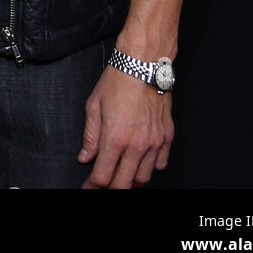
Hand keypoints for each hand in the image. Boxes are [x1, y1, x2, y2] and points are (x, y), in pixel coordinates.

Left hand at [78, 66, 173, 187]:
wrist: (144, 65)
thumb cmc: (118, 80)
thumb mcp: (94, 106)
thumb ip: (90, 136)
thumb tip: (85, 156)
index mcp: (115, 137)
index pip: (103, 177)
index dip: (92, 186)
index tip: (88, 187)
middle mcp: (137, 144)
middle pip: (124, 183)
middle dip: (111, 187)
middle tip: (103, 183)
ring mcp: (155, 142)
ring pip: (144, 177)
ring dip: (131, 178)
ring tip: (122, 170)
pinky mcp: (167, 137)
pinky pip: (160, 164)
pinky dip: (150, 167)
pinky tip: (140, 160)